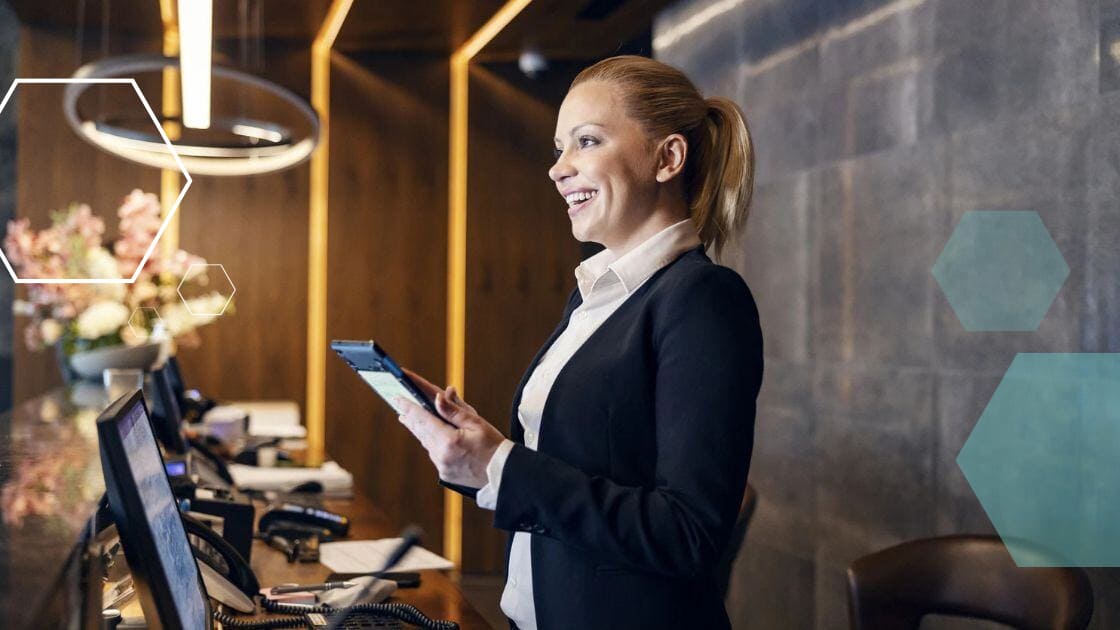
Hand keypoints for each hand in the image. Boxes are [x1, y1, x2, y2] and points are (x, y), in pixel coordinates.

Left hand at [394, 368, 505, 487]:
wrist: (504, 475)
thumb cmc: (494, 447)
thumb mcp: (477, 423)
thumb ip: (455, 411)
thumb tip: (438, 397)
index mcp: (449, 441)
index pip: (422, 419)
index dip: (408, 407)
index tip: (397, 398)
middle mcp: (441, 455)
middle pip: (420, 431)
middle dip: (409, 416)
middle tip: (399, 404)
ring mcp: (442, 466)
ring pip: (425, 442)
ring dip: (419, 428)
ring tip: (410, 417)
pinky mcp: (445, 473)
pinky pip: (433, 453)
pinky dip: (431, 441)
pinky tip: (430, 435)